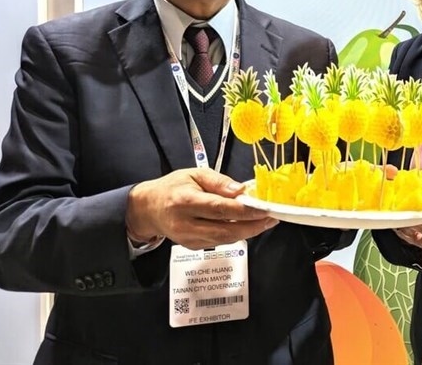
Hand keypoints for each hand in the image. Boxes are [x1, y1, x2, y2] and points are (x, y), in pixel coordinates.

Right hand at [126, 168, 277, 249]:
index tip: (263, 208)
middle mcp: (185, 223)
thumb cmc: (173, 187)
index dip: (244, 210)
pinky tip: (247, 225)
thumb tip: (241, 190)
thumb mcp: (195, 174)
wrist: (150, 208)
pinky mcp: (192, 247)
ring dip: (248, 231)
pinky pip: (219, 242)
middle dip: (252, 225)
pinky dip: (236, 234)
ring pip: (225, 239)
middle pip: (225, 229)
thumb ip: (219, 182)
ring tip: (265, 221)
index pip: (219, 208)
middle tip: (271, 217)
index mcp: (185, 201)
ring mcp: (188, 238)